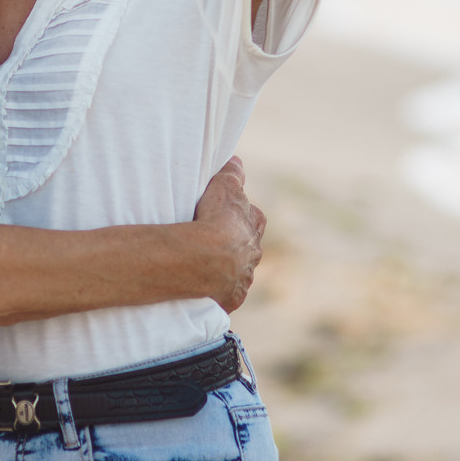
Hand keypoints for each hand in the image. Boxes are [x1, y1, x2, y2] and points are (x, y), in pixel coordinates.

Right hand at [191, 156, 266, 312]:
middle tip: (215, 243)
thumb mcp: (224, 187)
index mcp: (254, 228)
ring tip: (205, 266)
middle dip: (236, 246)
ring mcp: (243, 279)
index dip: (241, 216)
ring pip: (238, 272)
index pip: (253, 219)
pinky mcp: (231, 298)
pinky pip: (227, 295)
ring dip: (227, 270)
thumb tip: (236, 162)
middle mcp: (253, 255)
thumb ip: (232, 174)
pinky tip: (205, 289)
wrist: (207, 258)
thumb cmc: (215, 219)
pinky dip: (219, 292)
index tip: (228, 216)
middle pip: (247, 248)